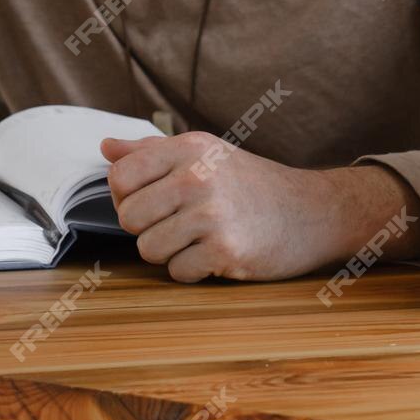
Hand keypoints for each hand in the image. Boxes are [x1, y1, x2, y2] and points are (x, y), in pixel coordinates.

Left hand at [100, 133, 419, 281]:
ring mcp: (213, 213)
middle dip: (148, 228)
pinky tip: (217, 254)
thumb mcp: (206, 153)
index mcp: (189, 148)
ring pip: (149, 249)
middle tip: (180, 224)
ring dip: (170, 253)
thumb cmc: (251, 184)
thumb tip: (106, 147)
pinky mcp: (226, 249)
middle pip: (129, 217)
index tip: (152, 202)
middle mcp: (198, 175)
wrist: (313, 211)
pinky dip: (193, 271)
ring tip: (199, 239)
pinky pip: (178, 272)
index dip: (127, 197)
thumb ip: (152, 151)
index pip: (119, 177)